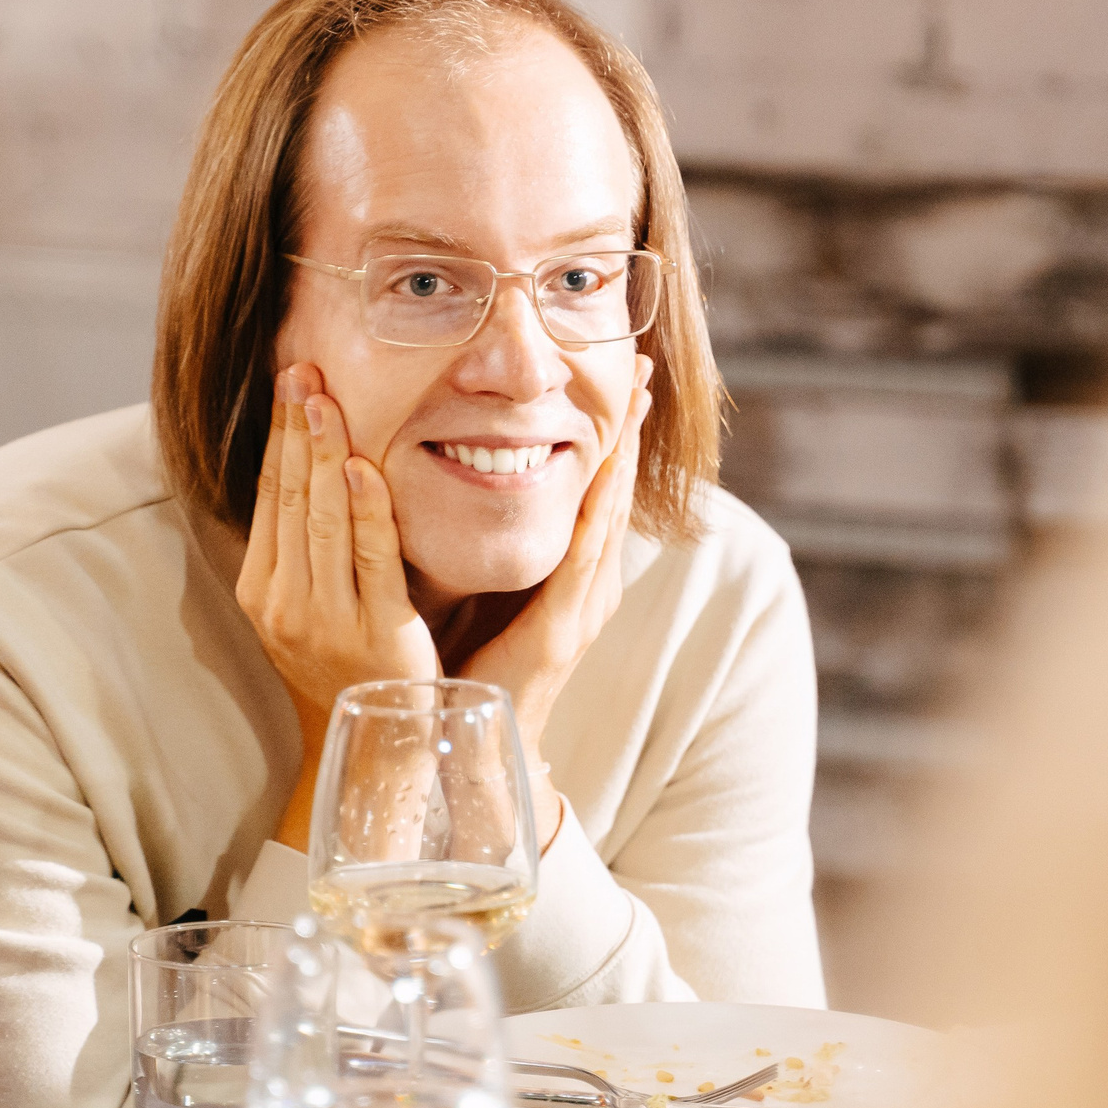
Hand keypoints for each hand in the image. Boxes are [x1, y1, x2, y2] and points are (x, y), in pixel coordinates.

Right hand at [237, 364, 438, 844]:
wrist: (384, 737)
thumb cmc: (353, 660)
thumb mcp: (312, 604)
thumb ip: (306, 546)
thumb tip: (304, 469)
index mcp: (261, 592)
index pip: (269, 498)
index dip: (277, 437)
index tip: (287, 383)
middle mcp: (283, 604)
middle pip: (289, 499)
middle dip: (295, 430)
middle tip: (304, 371)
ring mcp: (326, 619)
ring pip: (322, 520)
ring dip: (323, 453)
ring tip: (325, 399)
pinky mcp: (376, 630)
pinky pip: (369, 557)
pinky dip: (365, 508)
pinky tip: (360, 466)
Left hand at [457, 362, 653, 844]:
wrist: (475, 739)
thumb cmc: (475, 663)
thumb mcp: (488, 586)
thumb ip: (493, 542)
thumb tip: (467, 476)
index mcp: (573, 574)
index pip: (596, 488)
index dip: (611, 433)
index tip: (621, 378)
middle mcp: (589, 585)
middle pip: (614, 491)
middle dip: (628, 429)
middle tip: (641, 368)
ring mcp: (582, 608)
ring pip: (607, 515)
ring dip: (623, 456)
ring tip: (634, 403)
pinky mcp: (563, 630)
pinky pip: (582, 557)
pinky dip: (594, 509)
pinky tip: (601, 473)